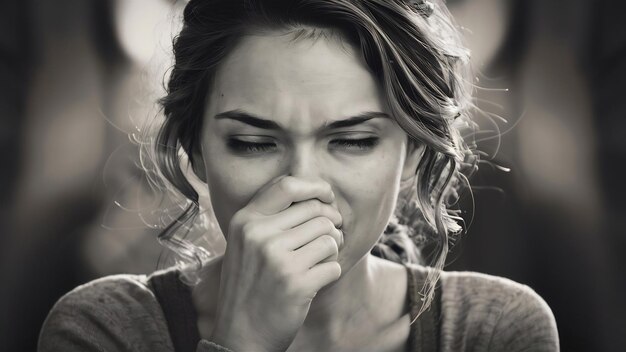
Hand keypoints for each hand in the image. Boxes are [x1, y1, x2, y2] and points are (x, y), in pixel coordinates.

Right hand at [210, 175, 343, 351]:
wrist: (241, 335)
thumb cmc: (250, 285)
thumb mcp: (245, 243)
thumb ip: (271, 216)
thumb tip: (316, 194)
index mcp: (245, 220)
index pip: (287, 186)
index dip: (315, 187)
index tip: (328, 197)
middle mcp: (259, 235)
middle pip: (316, 212)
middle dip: (331, 224)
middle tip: (330, 238)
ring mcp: (277, 259)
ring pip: (329, 236)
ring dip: (333, 249)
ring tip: (319, 261)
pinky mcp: (296, 283)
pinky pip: (333, 264)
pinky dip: (330, 272)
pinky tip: (315, 281)